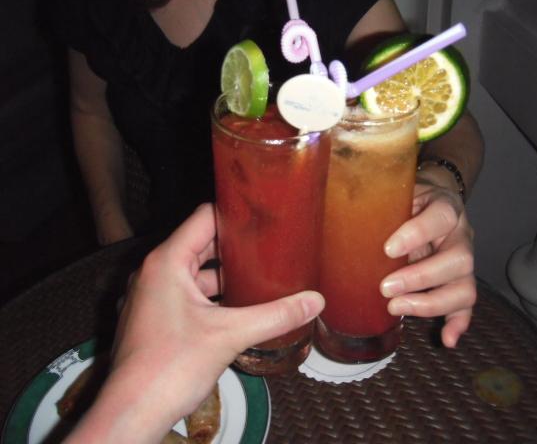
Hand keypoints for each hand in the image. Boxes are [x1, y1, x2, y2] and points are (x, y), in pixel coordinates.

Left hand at [68, 203, 324, 443]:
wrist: (133, 412)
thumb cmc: (169, 368)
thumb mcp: (230, 335)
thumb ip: (275, 315)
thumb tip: (314, 301)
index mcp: (167, 262)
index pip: (204, 218)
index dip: (234, 214)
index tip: (262, 217)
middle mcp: (155, 273)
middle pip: (201, 245)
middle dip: (235, 247)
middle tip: (270, 247)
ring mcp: (152, 296)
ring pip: (195, 273)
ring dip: (225, 275)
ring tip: (260, 276)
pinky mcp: (155, 318)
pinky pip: (187, 294)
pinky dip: (212, 296)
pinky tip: (238, 307)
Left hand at [380, 181, 476, 347]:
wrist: (437, 199)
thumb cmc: (410, 198)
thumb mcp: (397, 192)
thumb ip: (379, 202)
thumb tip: (336, 214)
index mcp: (445, 208)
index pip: (441, 217)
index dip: (417, 234)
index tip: (388, 249)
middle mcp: (461, 235)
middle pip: (459, 260)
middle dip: (420, 278)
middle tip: (385, 288)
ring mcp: (465, 261)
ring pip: (465, 287)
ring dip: (432, 304)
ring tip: (396, 308)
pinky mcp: (462, 282)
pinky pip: (466, 305)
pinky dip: (458, 324)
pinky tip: (446, 339)